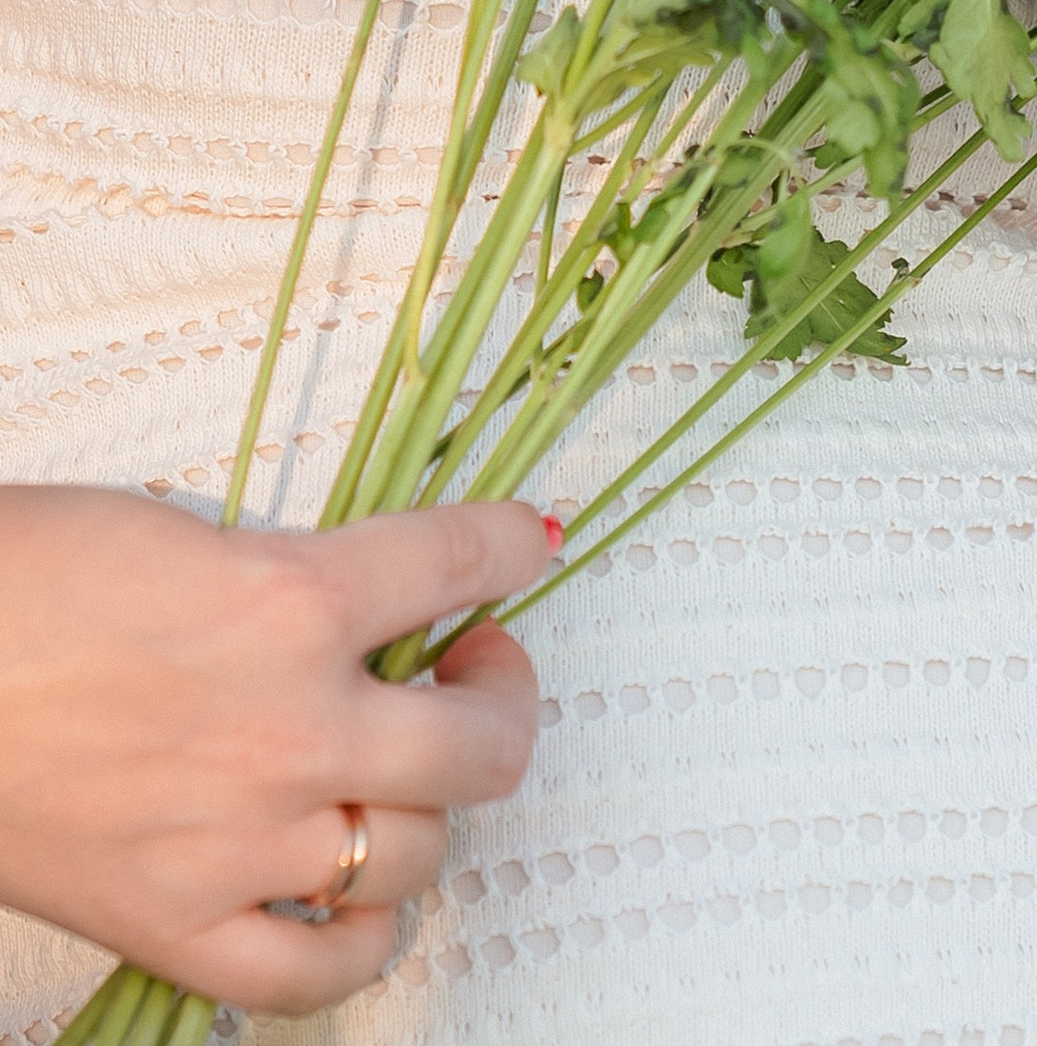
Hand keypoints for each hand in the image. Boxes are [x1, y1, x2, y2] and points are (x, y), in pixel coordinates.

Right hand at [0, 487, 551, 1010]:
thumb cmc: (21, 587)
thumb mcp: (188, 534)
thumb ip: (289, 576)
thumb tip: (357, 600)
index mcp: (293, 598)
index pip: (458, 560)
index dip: (505, 547)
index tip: (518, 547)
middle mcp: (291, 725)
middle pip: (481, 742)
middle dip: (504, 699)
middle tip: (478, 668)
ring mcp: (241, 841)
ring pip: (415, 852)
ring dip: (431, 808)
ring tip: (409, 771)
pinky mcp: (177, 926)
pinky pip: (316, 972)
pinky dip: (362, 942)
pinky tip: (362, 899)